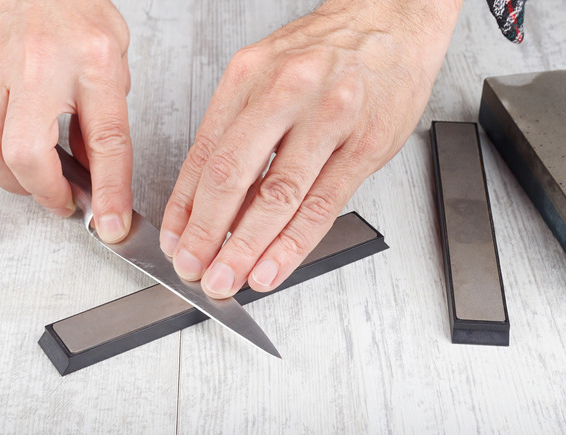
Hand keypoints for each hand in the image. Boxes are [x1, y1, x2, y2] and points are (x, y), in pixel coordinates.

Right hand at [0, 0, 132, 241]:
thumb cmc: (73, 12)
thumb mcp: (113, 60)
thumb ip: (106, 117)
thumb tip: (95, 172)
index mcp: (91, 62)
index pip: (106, 141)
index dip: (110, 191)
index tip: (112, 223)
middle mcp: (38, 67)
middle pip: (29, 156)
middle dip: (47, 194)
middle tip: (64, 201)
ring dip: (15, 185)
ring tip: (37, 181)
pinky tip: (7, 163)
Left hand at [160, 0, 461, 296]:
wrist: (391, 19)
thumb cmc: (326, 50)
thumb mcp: (266, 72)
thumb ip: (237, 131)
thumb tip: (211, 201)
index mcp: (248, 75)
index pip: (204, 153)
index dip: (184, 206)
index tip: (174, 240)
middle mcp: (285, 93)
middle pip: (233, 175)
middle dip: (207, 232)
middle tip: (194, 268)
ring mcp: (328, 117)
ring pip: (278, 196)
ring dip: (247, 246)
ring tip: (229, 277)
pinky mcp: (366, 143)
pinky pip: (324, 204)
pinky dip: (294, 243)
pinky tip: (274, 266)